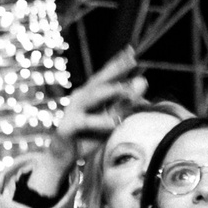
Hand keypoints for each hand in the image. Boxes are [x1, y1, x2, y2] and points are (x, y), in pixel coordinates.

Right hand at [22, 50, 144, 199]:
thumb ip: (125, 103)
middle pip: (99, 81)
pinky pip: (86, 123)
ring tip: (128, 92)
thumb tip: (144, 81)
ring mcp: (72, 110)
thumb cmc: (88, 136)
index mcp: (90, 93)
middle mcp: (80, 97)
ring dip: (110, 93)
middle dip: (115, 70)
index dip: (117, 63)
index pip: (106, 75)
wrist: (63, 156)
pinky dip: (101, 122)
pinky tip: (115, 122)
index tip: (131, 51)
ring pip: (92, 97)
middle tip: (131, 61)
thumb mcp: (110, 119)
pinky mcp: (68, 126)